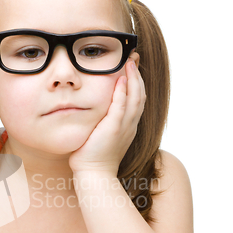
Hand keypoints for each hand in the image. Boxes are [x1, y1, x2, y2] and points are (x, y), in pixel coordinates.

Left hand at [68, 58, 145, 175]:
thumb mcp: (99, 137)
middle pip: (140, 95)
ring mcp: (124, 127)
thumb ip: (100, 123)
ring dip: (133, 78)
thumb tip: (93, 112)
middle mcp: (130, 125)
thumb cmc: (92, 158)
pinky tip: (121, 79)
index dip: (136, 83)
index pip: (136, 100)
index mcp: (128, 127)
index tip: (132, 68)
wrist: (94, 174)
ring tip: (130, 62)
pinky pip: (121, 107)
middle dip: (138, 75)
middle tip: (134, 58)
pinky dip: (123, 92)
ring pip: (135, 98)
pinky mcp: (114, 129)